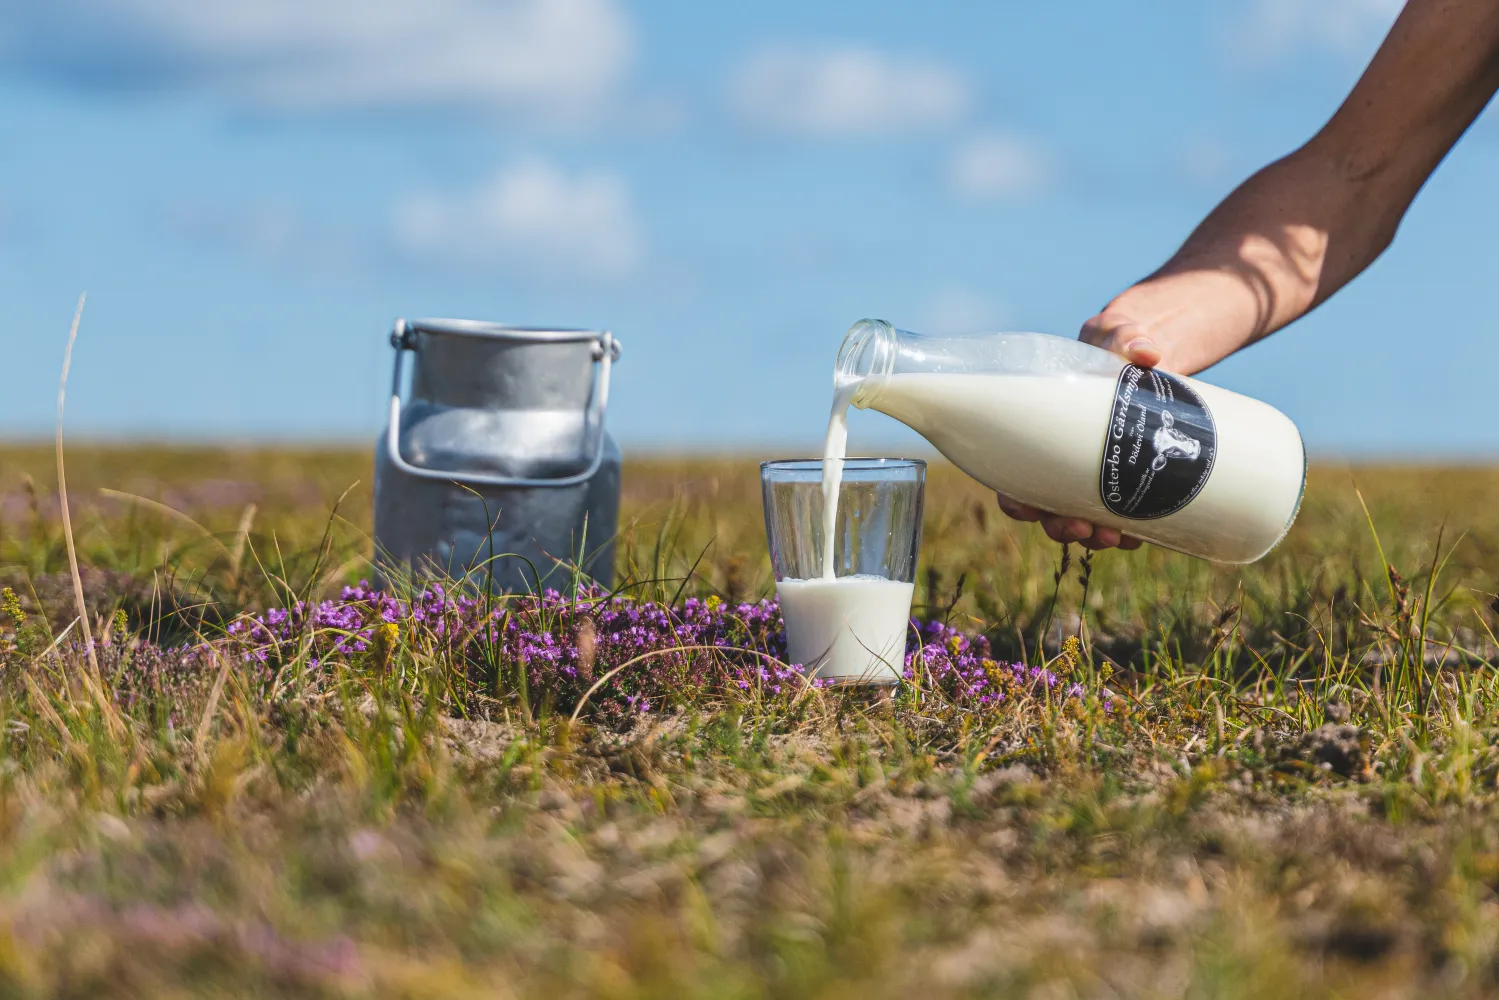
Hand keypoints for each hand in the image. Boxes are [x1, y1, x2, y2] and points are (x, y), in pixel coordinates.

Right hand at [992, 312, 1163, 550]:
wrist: (1151, 357)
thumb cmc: (1115, 346)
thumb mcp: (1115, 336)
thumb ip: (1126, 337)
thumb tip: (1148, 351)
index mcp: (1038, 431)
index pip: (1010, 478)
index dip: (1014, 501)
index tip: (1028, 509)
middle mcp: (1059, 461)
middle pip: (1045, 510)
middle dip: (1060, 527)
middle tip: (1083, 526)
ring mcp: (1092, 475)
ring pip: (1081, 520)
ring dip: (1093, 536)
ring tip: (1115, 537)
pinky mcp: (1127, 480)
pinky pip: (1120, 517)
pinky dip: (1127, 531)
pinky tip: (1141, 534)